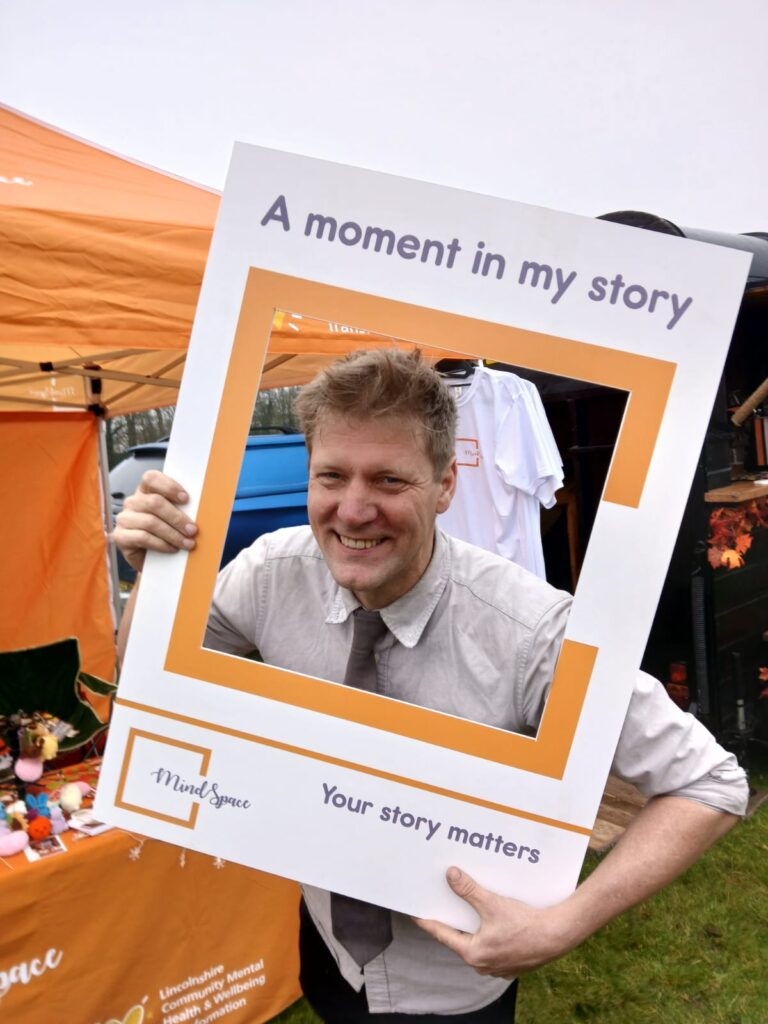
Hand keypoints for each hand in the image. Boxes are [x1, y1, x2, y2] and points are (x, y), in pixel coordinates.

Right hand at [112, 470, 197, 572]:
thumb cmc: (166, 533)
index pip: (151, 478)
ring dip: (173, 534)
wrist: (153, 559)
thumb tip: (201, 510)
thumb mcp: (174, 518)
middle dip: (177, 517)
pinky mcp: (121, 537)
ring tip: (187, 543)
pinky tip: (172, 548)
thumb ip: (182, 509)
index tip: (186, 499)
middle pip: (154, 503)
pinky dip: (161, 544)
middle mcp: (133, 502)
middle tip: (193, 530)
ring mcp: (124, 519)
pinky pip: (143, 538)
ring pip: (150, 522)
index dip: (169, 486)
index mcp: (145, 491)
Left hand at [415, 867, 577, 978]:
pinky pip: (492, 947)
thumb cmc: (524, 923)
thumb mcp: (491, 904)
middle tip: (441, 907)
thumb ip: (468, 890)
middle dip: (451, 923)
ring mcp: (498, 967)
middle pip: (459, 940)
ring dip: (471, 929)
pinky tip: (490, 922)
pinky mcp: (511, 963)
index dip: (428, 922)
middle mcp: (483, 964)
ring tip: (465, 912)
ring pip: (476, 944)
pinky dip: (487, 934)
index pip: (442, 935)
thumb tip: (450, 875)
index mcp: (473, 953)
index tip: (415, 914)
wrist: (557, 935)